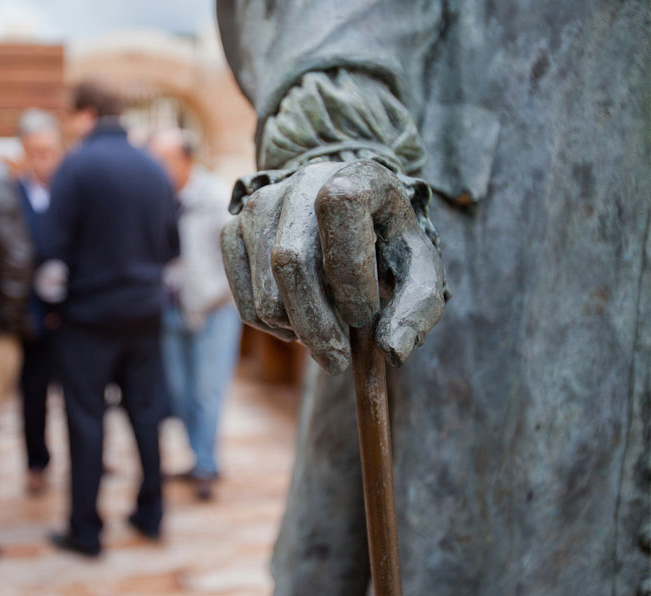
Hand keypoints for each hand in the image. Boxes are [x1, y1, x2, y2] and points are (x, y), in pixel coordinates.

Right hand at [221, 160, 445, 373]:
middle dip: (315, 324)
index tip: (364, 316)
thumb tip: (392, 352)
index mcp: (357, 175)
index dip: (350, 269)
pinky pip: (243, 300)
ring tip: (325, 335)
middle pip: (289, 259)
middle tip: (337, 363)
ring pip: (265, 290)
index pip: (339, 206)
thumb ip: (417, 309)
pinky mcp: (234, 230)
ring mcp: (260, 204)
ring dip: (296, 330)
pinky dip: (271, 327)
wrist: (350, 216)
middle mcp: (302, 180)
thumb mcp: (419, 271)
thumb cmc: (388, 245)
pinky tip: (298, 324)